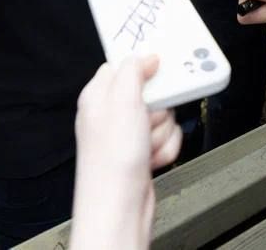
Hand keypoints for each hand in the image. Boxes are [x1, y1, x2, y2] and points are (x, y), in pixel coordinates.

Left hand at [71, 56, 180, 249]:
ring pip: (164, 116)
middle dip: (159, 108)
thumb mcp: (122, 100)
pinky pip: (167, 138)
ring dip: (162, 132)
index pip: (125, 66)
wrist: (119, 208)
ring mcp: (128, 135)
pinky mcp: (142, 152)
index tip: (160, 71)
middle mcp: (112, 113)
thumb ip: (133, 70)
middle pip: (152, 92)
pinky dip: (165, 149)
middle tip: (148, 119)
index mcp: (99, 95)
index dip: (145, 67)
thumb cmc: (111, 160)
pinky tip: (151, 159)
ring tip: (145, 147)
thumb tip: (146, 57)